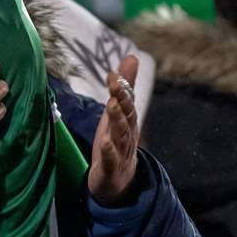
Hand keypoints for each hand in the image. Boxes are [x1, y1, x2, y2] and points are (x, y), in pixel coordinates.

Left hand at [89, 56, 141, 206]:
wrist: (119, 181)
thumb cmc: (117, 142)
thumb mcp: (118, 113)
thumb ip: (125, 86)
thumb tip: (132, 56)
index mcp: (128, 120)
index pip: (127, 101)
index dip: (121, 87)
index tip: (113, 73)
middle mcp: (127, 134)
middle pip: (127, 115)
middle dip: (122, 99)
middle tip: (115, 84)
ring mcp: (121, 152)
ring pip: (121, 134)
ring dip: (117, 120)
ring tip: (111, 105)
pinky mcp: (111, 168)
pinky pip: (111, 159)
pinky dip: (109, 151)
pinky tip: (104, 142)